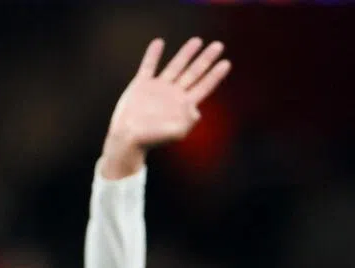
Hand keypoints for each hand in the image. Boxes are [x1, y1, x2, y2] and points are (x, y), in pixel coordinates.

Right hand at [100, 37, 231, 178]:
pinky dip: (153, 55)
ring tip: (197, 40)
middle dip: (206, 59)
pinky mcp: (142, 85)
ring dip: (186, 53)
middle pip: (194, 73)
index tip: (226, 63)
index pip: (204, 87)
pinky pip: (148, 66)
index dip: (215, 75)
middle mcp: (173, 95)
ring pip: (175, 66)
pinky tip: (158, 43)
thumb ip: (189, 120)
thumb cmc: (152, 139)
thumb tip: (196, 110)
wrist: (128, 139)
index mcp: (183, 106)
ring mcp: (158, 89)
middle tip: (219, 46)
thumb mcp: (176, 133)